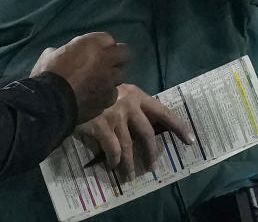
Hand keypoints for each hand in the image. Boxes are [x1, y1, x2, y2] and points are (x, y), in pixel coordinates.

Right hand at [31, 32, 128, 123]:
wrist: (50, 102)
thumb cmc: (47, 74)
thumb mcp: (50, 54)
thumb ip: (63, 51)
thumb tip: (59, 53)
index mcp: (92, 43)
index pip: (107, 39)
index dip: (101, 46)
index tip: (94, 51)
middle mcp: (106, 59)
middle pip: (123, 53)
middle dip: (116, 57)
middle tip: (106, 63)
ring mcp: (110, 80)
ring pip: (121, 74)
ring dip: (113, 76)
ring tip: (101, 82)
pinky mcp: (108, 98)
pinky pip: (113, 93)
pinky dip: (106, 94)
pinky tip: (97, 97)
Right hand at [75, 84, 194, 177]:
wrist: (67, 87)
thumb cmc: (91, 83)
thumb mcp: (111, 83)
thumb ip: (121, 91)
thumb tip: (129, 102)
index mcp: (135, 94)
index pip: (163, 112)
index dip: (178, 127)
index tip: (190, 140)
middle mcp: (128, 105)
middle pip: (147, 134)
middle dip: (151, 152)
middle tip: (152, 165)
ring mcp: (115, 117)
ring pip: (128, 146)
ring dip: (130, 163)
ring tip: (130, 175)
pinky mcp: (101, 127)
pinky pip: (112, 150)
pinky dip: (114, 161)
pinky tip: (112, 166)